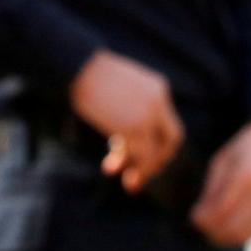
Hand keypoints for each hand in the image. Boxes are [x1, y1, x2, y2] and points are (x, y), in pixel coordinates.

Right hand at [70, 50, 183, 193]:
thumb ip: (129, 110)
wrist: (79, 66)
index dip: (158, 142)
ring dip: (142, 171)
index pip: (167, 123)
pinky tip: (112, 169)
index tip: (139, 153)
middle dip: (158, 160)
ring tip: (128, 184)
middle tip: (140, 173)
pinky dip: (132, 168)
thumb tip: (123, 138)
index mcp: (158, 89)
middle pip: (172, 139)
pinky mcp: (133, 126)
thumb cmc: (90, 76)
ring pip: (154, 153)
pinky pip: (140, 155)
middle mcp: (159, 102)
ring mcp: (149, 114)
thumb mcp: (119, 91)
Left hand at [192, 120, 250, 247]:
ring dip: (223, 236)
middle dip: (211, 230)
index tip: (193, 216)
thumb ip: (211, 191)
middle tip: (200, 224)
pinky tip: (228, 225)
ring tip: (211, 226)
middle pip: (232, 227)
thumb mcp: (222, 163)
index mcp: (250, 175)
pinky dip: (238, 236)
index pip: (221, 210)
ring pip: (243, 236)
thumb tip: (198, 220)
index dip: (203, 218)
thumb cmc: (243, 152)